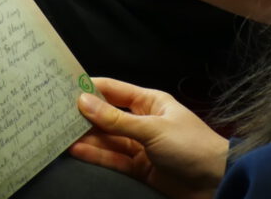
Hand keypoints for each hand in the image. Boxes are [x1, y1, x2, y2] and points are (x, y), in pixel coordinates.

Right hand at [71, 78, 228, 198]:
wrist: (216, 183)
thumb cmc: (190, 146)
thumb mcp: (152, 129)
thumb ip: (117, 120)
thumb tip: (85, 102)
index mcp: (150, 102)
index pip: (114, 90)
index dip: (91, 88)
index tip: (64, 87)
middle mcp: (142, 121)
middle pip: (108, 116)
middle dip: (84, 115)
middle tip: (55, 114)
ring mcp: (141, 147)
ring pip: (108, 140)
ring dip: (87, 138)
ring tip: (59, 134)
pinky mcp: (140, 170)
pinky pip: (114, 160)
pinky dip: (96, 156)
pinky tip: (77, 151)